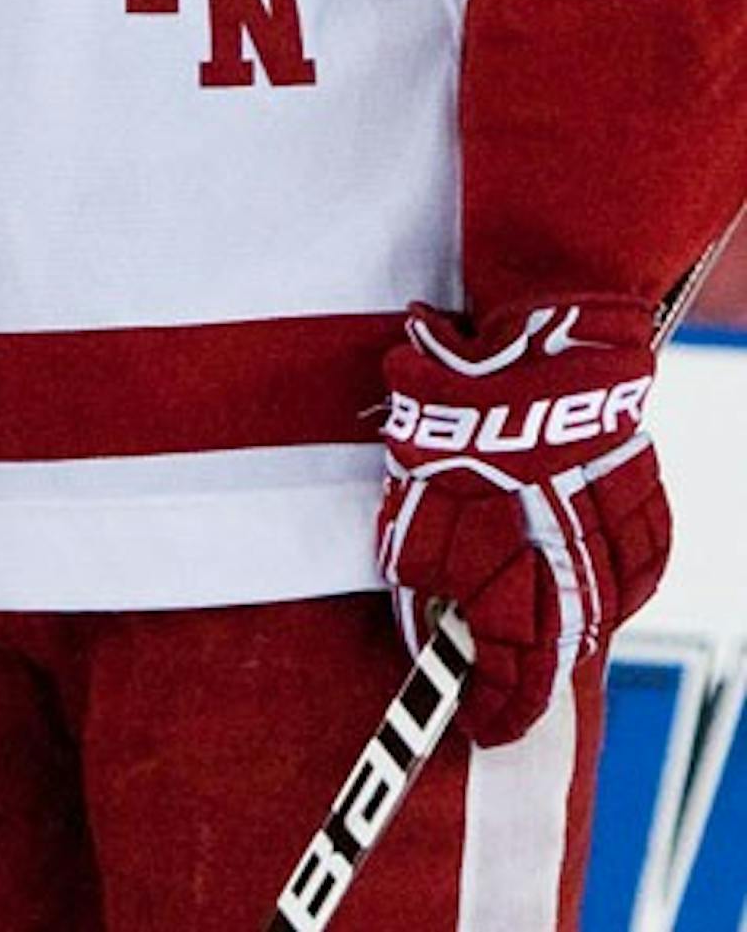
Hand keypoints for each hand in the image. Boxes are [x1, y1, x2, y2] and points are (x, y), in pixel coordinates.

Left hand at [376, 298, 669, 746]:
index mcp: (509, 558)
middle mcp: (571, 560)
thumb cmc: (465, 397)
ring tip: (541, 643)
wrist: (552, 336)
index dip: (492, 704)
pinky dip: (613, 582)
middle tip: (503, 701)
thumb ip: (415, 541)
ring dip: (570, 629)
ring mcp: (616, 534)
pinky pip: (637, 566)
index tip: (477, 725)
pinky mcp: (647, 504)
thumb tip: (418, 592)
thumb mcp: (412, 471)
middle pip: (557, 649)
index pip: (509, 666)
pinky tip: (592, 585)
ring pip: (601, 610)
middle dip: (527, 682)